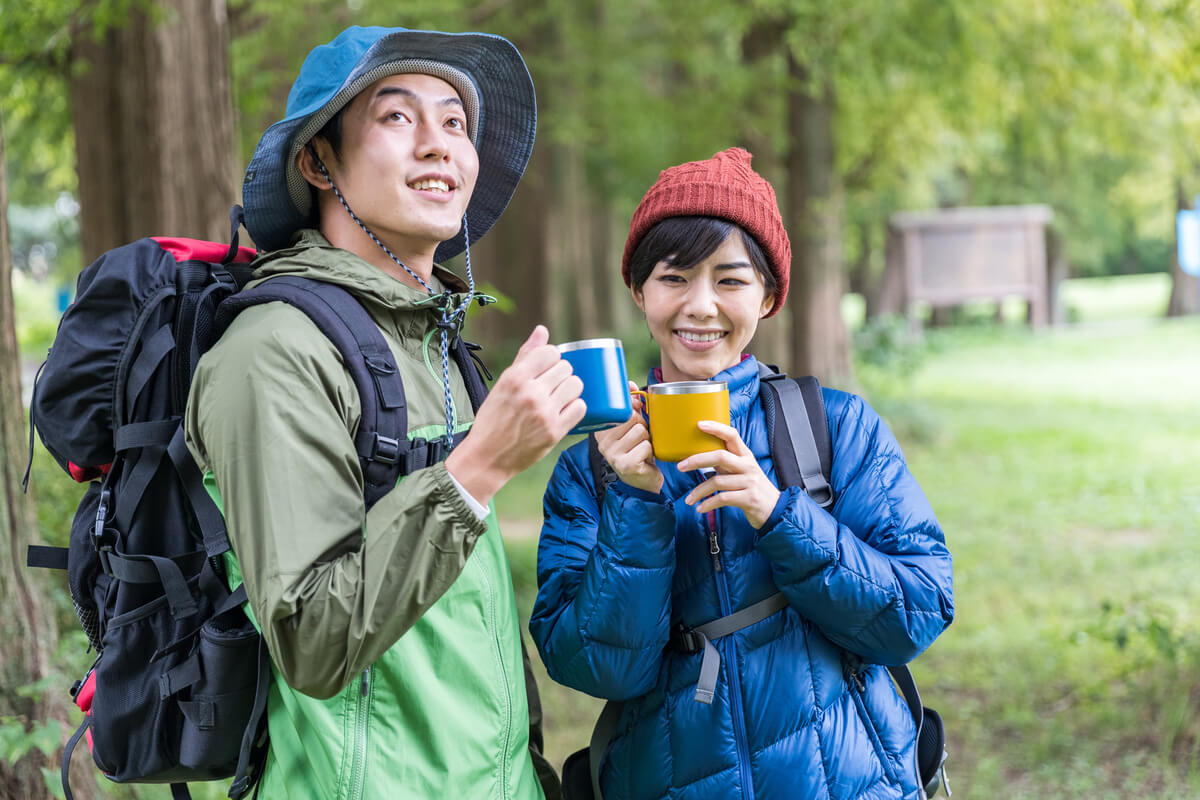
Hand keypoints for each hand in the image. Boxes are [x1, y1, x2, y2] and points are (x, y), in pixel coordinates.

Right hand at [446, 325, 584, 503]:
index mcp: (515, 378)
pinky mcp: (555, 431)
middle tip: (551, 386)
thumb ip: (525, 356)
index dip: (551, 358)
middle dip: (561, 374)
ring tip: (559, 397)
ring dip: (570, 389)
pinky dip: (575, 407)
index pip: (550, 352)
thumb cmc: (493, 419)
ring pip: (576, 385)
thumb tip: (542, 330)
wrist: (487, 457)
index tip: (547, 368)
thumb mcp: (502, 384)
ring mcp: (544, 413)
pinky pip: (580, 407)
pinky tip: (564, 410)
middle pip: (566, 368)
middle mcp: (530, 393)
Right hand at [593, 382, 663, 494]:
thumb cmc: (637, 451)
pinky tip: (645, 459)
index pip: (619, 407)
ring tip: (642, 449)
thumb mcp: (632, 427)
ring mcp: (612, 455)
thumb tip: (629, 384)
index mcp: (601, 430)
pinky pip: (646, 446)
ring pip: (640, 431)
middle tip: (640, 438)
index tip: (636, 412)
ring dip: (648, 439)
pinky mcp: (626, 465)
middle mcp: (602, 443)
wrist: (643, 482)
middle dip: (643, 426)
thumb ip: (631, 407)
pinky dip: (651, 451)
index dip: (632, 407)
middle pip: (631, 418)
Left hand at [678, 421, 780, 529]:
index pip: (732, 435)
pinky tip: (700, 508)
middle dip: (697, 460)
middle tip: (680, 466)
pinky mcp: (749, 498)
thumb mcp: (741, 471)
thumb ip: (725, 462)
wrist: (775, 509)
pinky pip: (722, 498)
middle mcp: (748, 466)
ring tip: (688, 500)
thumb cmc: (752, 488)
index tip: (699, 424)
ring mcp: (750, 482)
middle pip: (720, 456)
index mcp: (746, 456)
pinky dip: (708, 504)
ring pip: (717, 481)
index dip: (716, 428)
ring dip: (699, 491)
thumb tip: (698, 456)